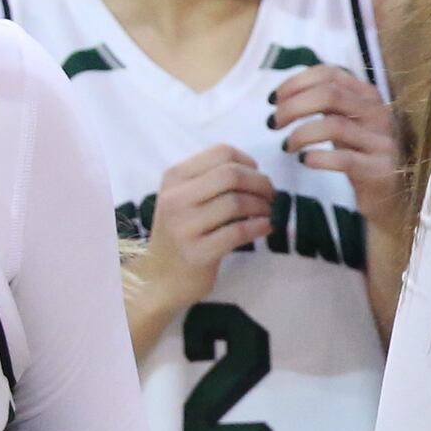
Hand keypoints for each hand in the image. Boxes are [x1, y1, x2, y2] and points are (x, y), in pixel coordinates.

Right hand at [132, 146, 273, 319]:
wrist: (159, 277)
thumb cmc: (182, 233)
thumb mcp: (185, 198)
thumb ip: (212, 180)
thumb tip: (256, 172)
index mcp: (175, 177)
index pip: (222, 153)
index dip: (249, 163)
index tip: (258, 176)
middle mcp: (175, 198)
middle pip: (231, 174)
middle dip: (260, 183)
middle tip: (271, 196)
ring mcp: (184, 226)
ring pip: (236, 202)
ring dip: (262, 207)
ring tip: (267, 213)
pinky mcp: (197, 252)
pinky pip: (238, 232)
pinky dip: (259, 227)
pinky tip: (265, 227)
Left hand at [271, 65, 407, 222]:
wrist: (391, 196)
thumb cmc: (360, 155)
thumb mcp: (345, 123)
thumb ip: (324, 104)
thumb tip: (283, 94)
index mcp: (367, 95)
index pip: (329, 74)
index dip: (296, 82)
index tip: (273, 99)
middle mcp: (378, 113)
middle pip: (329, 95)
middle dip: (292, 106)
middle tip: (273, 123)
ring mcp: (381, 142)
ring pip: (334, 126)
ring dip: (301, 134)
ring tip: (286, 146)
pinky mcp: (380, 170)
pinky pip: (344, 159)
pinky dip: (318, 158)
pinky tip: (305, 161)